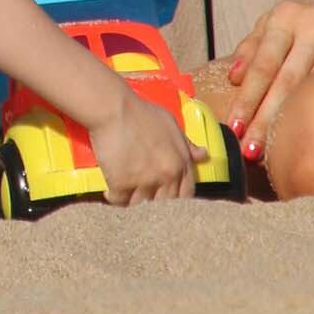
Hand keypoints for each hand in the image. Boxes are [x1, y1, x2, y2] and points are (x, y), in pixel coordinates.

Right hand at [87, 88, 203, 204]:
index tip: (165, 199)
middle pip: (165, 206)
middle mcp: (167, 176)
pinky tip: (110, 192)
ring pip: (141, 207)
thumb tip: (203, 154)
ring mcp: (145, 181)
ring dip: (133, 203)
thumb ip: (186, 144)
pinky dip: (113, 198)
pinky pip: (119, 202)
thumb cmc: (140, 111)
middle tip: (143, 198)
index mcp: (181, 164)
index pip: (186, 196)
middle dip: (154, 204)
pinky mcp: (122, 184)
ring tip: (126, 196)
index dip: (177, 201)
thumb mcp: (169, 123)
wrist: (113, 107)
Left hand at [226, 0, 313, 160]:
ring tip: (276, 150)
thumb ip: (251, 48)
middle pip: (287, 81)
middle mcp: (313, 26)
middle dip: (267, 118)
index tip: (235, 127)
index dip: (248, 98)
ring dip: (295, 121)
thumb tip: (233, 77)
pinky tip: (313, 132)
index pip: (263, 65)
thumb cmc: (303, 22)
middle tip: (251, 149)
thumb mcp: (273, 23)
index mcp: (284, 18)